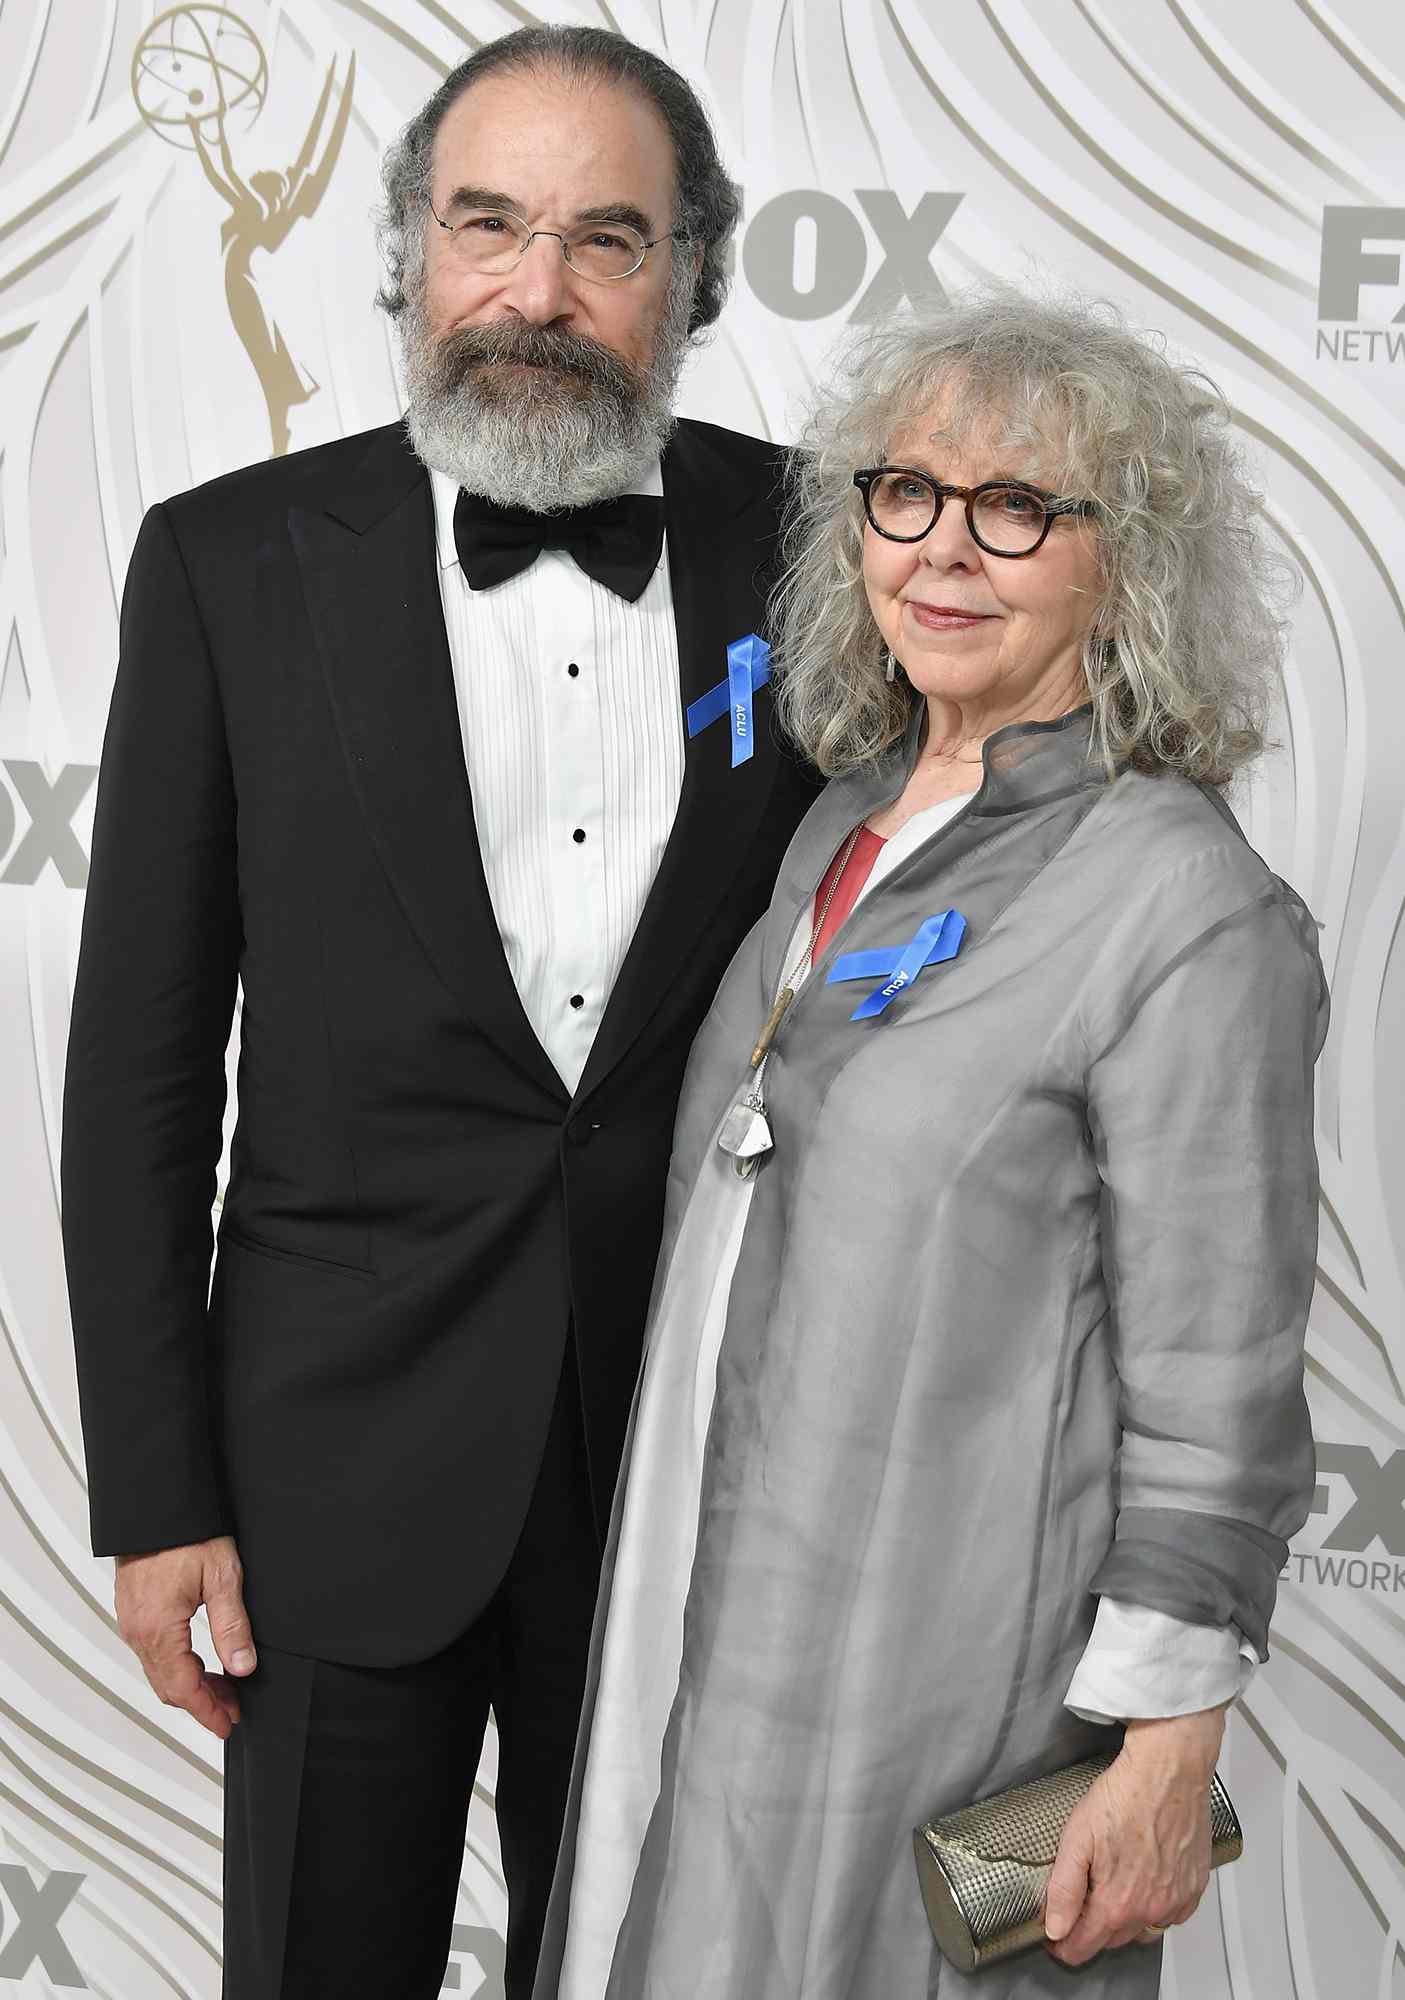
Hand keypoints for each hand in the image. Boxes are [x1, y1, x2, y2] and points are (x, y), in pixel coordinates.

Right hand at [115, 1535, 255, 1739]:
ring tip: (224, 1686)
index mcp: (159, 1629)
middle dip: (202, 1703)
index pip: (184, 1688)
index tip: (228, 1725)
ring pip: (159, 1671)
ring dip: (190, 1685)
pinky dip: (177, 1665)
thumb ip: (232, 1626)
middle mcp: (138, 1632)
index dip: (207, 1712)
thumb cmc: (188, 1533)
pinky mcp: (133, 1612)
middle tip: (233, 1708)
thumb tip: (243, 1668)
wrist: (156, 1503)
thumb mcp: (222, 1577)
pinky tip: (200, 1660)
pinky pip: (153, 1653)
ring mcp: (132, 1622)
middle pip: (168, 1687)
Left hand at [1043, 1706, 1226, 1964]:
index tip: (1054, 1937)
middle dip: (1092, 1930)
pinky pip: (1170, 1916)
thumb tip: (1055, 1929)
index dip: (1063, 1945)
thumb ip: (1064, 1889)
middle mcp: (1150, 1911)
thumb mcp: (1077, 1837)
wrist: (1168, 1772)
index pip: (1084, 1946)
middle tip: (1079, 1905)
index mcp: (1117, 1904)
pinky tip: (1144, 1886)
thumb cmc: (1123, 1797)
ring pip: (1143, 1930)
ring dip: (1124, 1922)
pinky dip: (1156, 1910)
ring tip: (1111, 1893)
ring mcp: (1175, 1901)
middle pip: (1113, 1940)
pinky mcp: (1194, 1888)